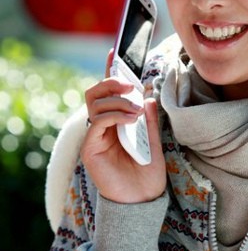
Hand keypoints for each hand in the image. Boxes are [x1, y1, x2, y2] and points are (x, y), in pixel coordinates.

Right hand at [80, 51, 165, 203]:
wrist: (142, 200)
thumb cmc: (147, 172)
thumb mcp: (153, 140)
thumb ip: (148, 119)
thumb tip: (145, 95)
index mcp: (116, 121)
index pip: (109, 91)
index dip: (110, 70)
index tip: (115, 50)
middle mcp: (102, 126)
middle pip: (95, 92)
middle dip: (112, 82)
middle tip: (129, 84)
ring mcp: (95, 136)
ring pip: (95, 103)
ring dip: (117, 100)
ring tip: (135, 110)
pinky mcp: (90, 148)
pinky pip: (98, 122)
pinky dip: (115, 115)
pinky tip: (130, 119)